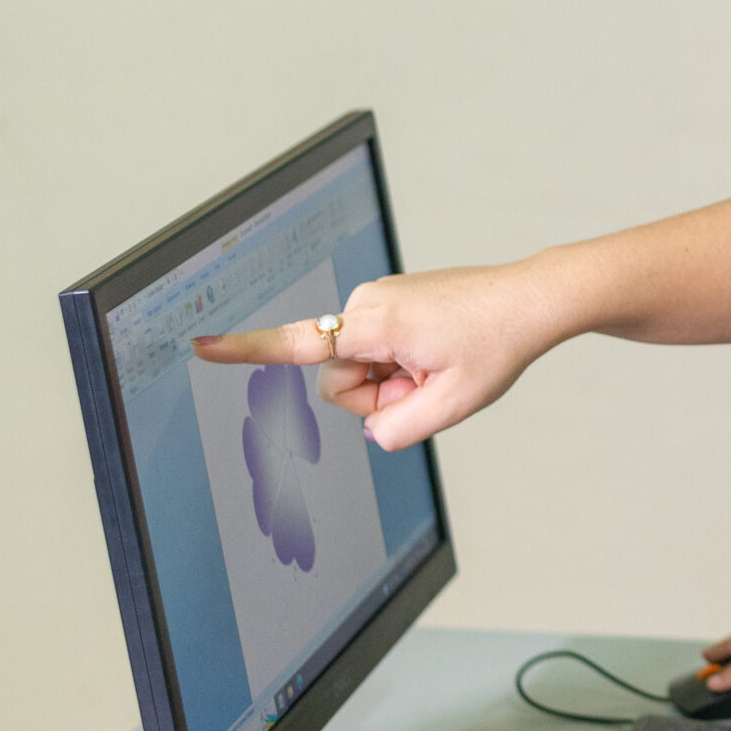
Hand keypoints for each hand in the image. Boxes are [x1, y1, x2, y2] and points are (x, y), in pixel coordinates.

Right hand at [192, 263, 557, 449]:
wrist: (531, 300)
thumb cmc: (497, 344)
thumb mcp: (452, 405)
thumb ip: (396, 431)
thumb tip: (369, 430)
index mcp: (376, 324)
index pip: (298, 344)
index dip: (246, 350)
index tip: (200, 347)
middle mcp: (367, 304)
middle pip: (339, 380)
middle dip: (378, 396)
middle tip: (431, 382)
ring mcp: (378, 300)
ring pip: (361, 368)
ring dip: (396, 380)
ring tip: (440, 364)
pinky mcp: (389, 302)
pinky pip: (380, 350)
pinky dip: (405, 363)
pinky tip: (441, 352)